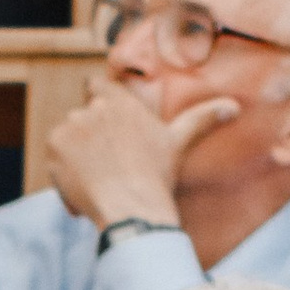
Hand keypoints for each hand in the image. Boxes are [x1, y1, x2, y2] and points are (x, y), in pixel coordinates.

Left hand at [45, 76, 234, 233]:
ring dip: (77, 158)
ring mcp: (72, 124)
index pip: (94, 84)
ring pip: (69, 140)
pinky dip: (64, 175)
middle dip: (90, 139)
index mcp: (120, 101)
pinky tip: (85, 191)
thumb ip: (203, 119)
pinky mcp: (55, 145)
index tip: (103, 122)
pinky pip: (55, 159)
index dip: (95, 100)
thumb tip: (234, 106)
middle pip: (83, 119)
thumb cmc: (157, 174)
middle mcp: (93, 106)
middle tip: (110, 167)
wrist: (131, 205)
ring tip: (100, 181)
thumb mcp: (180, 142)